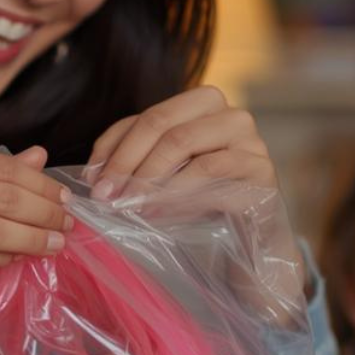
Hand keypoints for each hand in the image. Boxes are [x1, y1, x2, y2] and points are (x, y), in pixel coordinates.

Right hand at [0, 130, 70, 282]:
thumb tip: (41, 158)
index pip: (2, 165)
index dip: (40, 184)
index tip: (62, 196)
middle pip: (5, 200)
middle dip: (45, 214)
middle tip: (68, 222)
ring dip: (33, 240)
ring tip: (56, 242)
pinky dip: (2, 259)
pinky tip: (20, 256)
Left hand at [87, 86, 276, 199]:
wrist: (253, 247)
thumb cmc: (206, 209)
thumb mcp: (166, 181)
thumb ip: (136, 164)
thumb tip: (94, 173)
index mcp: (205, 107)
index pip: (149, 116)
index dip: (114, 146)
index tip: (92, 179)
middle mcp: (231, 115)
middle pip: (164, 122)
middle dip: (126, 159)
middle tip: (105, 194)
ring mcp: (251, 140)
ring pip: (184, 140)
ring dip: (147, 175)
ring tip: (128, 205)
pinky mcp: (262, 171)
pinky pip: (210, 170)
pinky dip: (176, 191)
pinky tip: (157, 212)